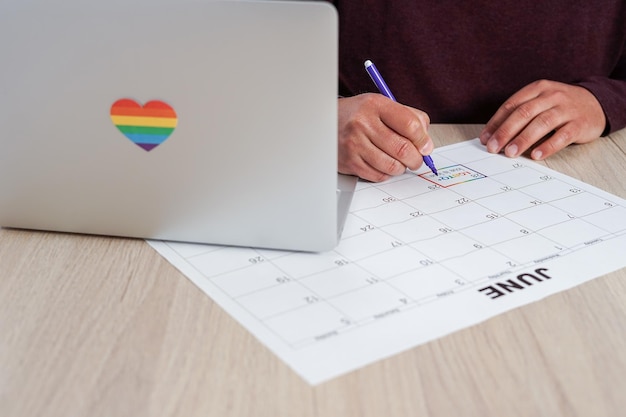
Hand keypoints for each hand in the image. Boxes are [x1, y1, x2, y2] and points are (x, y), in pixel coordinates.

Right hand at [338, 93, 432, 181]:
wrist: (325, 122)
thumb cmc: (358, 115)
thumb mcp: (382, 106)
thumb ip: (409, 118)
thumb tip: (426, 144)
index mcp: (375, 105)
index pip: (410, 124)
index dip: (423, 140)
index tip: (426, 147)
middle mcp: (362, 123)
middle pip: (403, 149)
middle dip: (416, 159)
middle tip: (416, 159)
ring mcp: (354, 144)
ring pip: (392, 166)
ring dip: (401, 168)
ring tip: (399, 162)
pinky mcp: (349, 162)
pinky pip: (378, 175)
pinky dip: (386, 173)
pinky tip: (383, 164)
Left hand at [479, 80, 605, 159]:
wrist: (597, 103)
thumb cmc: (560, 106)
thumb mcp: (540, 102)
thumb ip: (520, 115)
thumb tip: (493, 136)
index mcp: (538, 89)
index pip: (511, 105)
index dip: (496, 123)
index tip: (484, 139)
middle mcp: (552, 96)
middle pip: (524, 113)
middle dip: (505, 132)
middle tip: (493, 148)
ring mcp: (567, 109)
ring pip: (542, 123)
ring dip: (523, 139)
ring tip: (510, 153)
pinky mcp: (580, 123)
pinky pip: (562, 135)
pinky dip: (548, 146)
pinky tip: (536, 155)